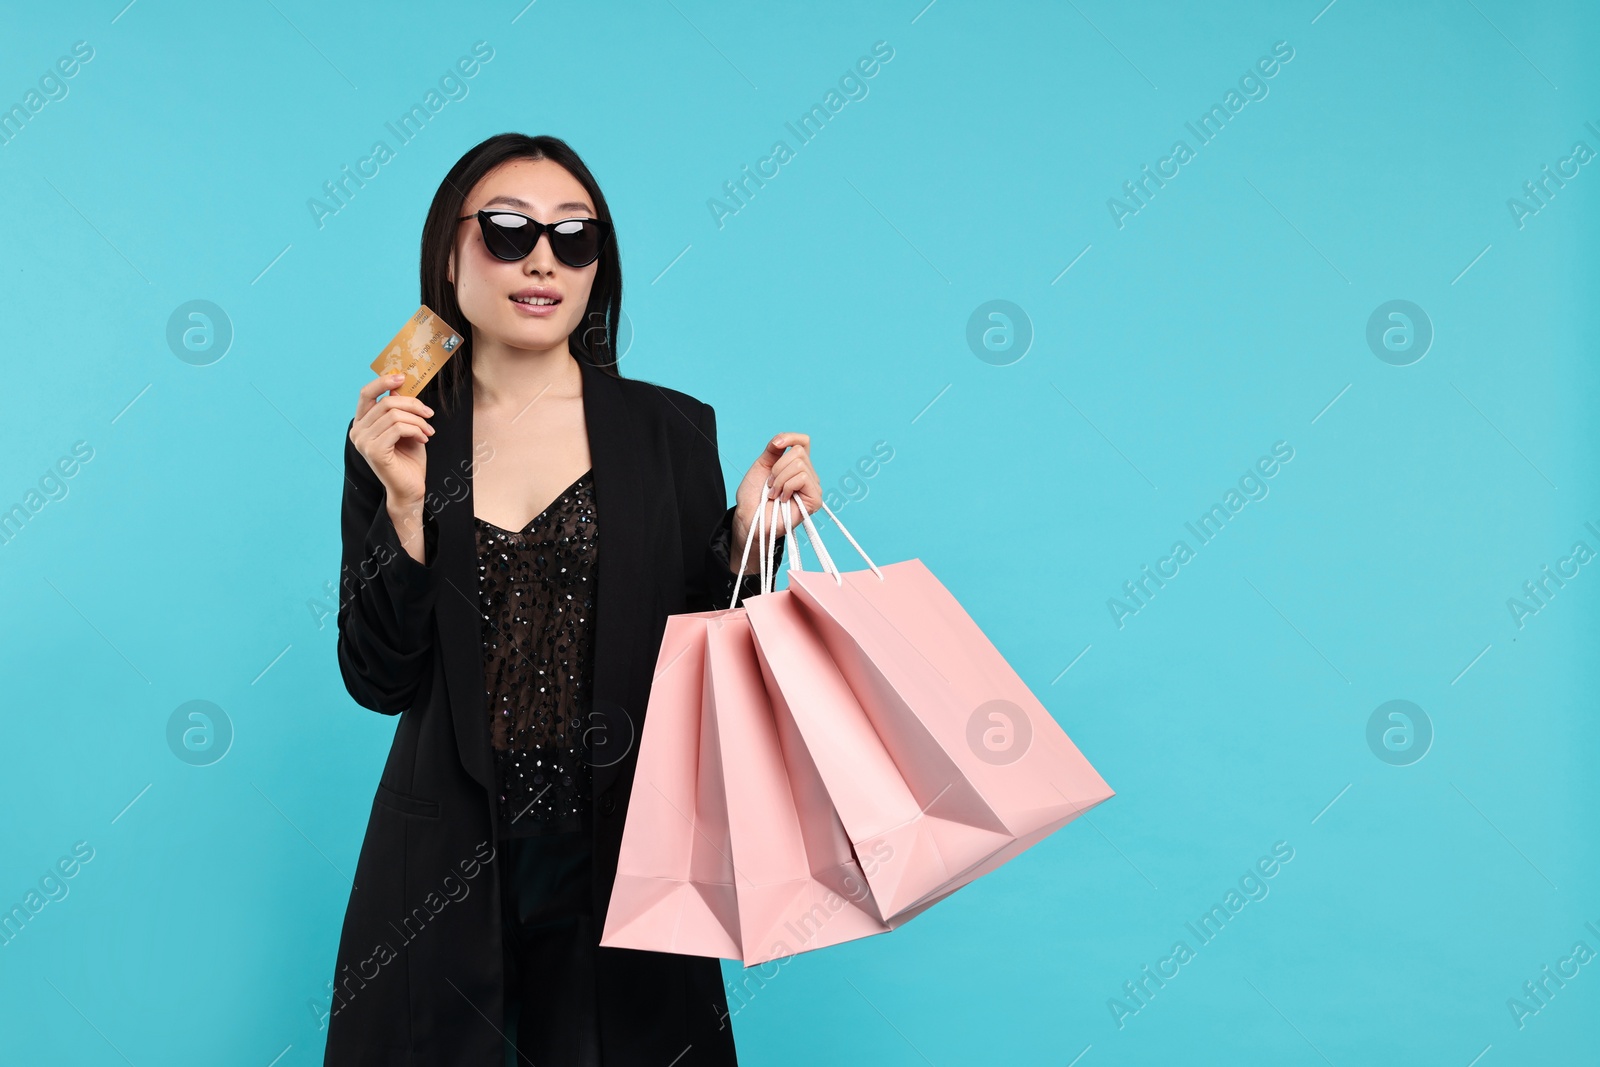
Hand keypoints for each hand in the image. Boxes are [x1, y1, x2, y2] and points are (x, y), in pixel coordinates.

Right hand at [350, 374, 434, 507]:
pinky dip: (416, 430)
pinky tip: (424, 439)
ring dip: (418, 421)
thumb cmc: (408, 459)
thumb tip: (397, 388)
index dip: (383, 382)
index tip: (403, 377)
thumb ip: (398, 409)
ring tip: (429, 431)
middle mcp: (357, 431)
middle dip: (413, 405)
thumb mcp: (405, 428)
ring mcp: (363, 441)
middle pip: (386, 402)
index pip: (366, 393)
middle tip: (429, 414)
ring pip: (395, 415)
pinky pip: (399, 428)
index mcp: (362, 423)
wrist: (410, 488)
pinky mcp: (374, 450)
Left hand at [732, 432, 821, 547]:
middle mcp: (807, 475)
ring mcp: (813, 488)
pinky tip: (782, 499)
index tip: (775, 445)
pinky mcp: (815, 500)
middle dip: (778, 467)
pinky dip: (786, 487)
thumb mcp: (761, 466)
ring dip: (779, 479)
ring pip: (799, 465)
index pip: (803, 442)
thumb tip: (781, 439)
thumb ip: (773, 450)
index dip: (791, 437)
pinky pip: (803, 478)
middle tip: (770, 485)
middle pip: (799, 452)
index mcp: (795, 466)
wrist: (749, 518)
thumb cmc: (754, 496)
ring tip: (774, 494)